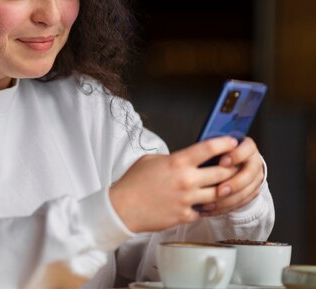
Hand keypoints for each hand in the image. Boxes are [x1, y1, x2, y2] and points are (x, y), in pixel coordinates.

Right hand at [109, 136, 239, 232]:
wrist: (123, 208)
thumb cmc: (133, 183)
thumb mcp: (150, 160)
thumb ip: (171, 158)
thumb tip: (185, 159)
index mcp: (177, 163)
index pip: (209, 148)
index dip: (225, 143)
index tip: (232, 142)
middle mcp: (186, 180)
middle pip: (223, 172)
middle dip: (232, 168)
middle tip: (234, 166)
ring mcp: (188, 199)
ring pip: (220, 194)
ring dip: (224, 189)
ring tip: (224, 185)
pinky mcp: (185, 215)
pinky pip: (205, 210)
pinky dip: (207, 206)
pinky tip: (205, 202)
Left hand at [199, 137, 263, 215]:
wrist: (230, 164)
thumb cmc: (214, 154)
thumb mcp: (211, 149)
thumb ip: (210, 150)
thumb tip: (198, 151)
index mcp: (246, 146)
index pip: (247, 149)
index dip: (236, 156)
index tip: (222, 162)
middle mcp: (254, 161)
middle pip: (249, 173)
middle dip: (233, 183)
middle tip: (218, 190)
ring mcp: (256, 177)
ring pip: (246, 191)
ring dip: (228, 199)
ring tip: (209, 204)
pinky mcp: (252, 191)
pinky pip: (242, 202)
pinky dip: (226, 207)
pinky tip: (210, 209)